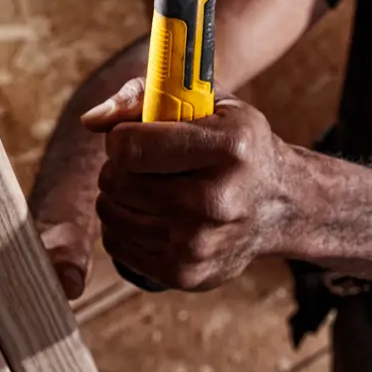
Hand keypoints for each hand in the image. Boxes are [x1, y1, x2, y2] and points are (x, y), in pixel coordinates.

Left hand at [86, 80, 292, 291]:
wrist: (282, 205)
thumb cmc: (238, 146)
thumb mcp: (211, 104)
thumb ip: (146, 97)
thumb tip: (90, 120)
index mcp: (229, 149)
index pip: (130, 147)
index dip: (121, 136)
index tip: (136, 134)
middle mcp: (217, 200)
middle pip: (117, 180)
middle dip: (120, 165)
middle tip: (145, 161)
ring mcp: (200, 243)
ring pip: (110, 212)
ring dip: (119, 194)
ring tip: (148, 185)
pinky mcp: (185, 273)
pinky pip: (117, 244)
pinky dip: (123, 224)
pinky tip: (151, 212)